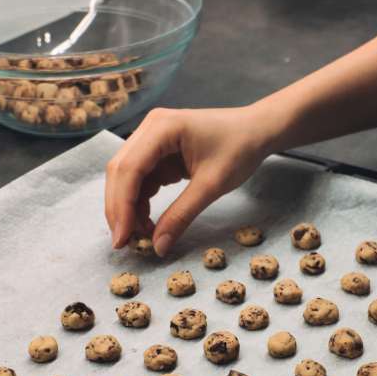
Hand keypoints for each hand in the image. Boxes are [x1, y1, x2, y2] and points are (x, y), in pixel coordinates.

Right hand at [105, 105, 272, 256]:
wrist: (257, 131)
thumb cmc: (240, 148)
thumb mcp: (211, 186)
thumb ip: (181, 216)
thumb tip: (158, 247)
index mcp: (162, 128)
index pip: (129, 170)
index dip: (121, 207)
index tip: (121, 238)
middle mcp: (150, 128)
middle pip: (120, 172)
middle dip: (119, 209)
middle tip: (124, 243)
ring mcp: (151, 138)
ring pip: (126, 178)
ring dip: (127, 208)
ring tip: (139, 236)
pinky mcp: (157, 151)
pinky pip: (140, 179)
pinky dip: (140, 202)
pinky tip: (148, 223)